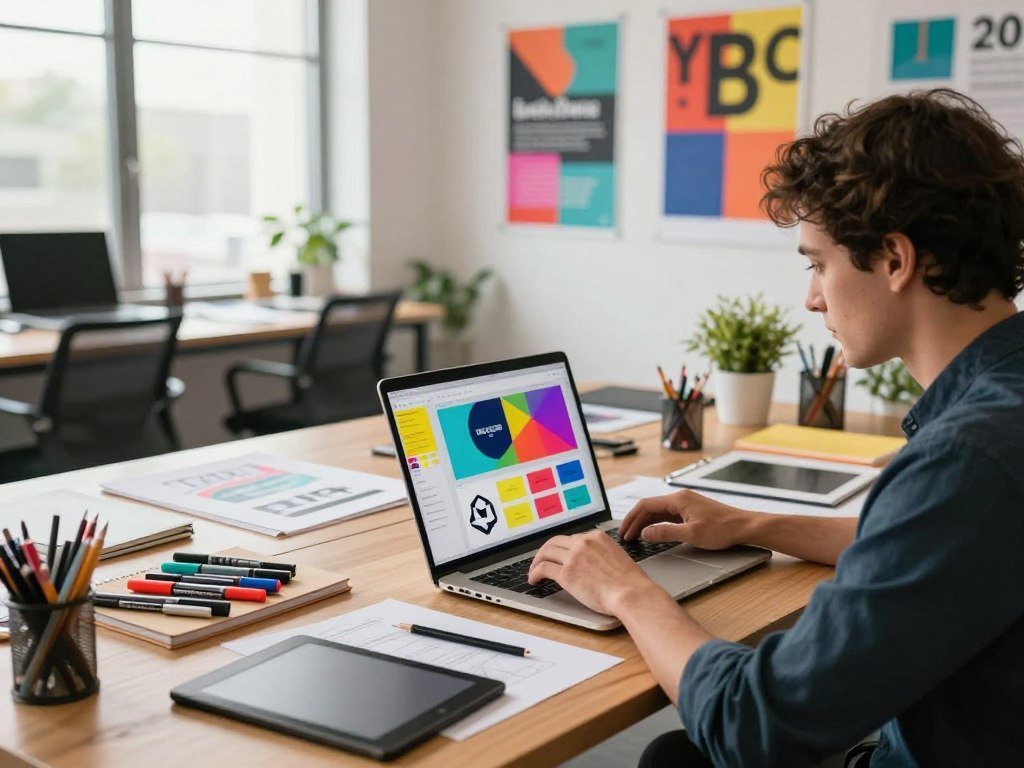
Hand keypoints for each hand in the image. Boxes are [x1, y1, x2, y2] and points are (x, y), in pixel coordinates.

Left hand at [527, 531, 660, 615]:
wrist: (631, 593)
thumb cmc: (630, 582)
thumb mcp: (617, 557)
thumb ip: (602, 555)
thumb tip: (593, 563)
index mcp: (597, 537)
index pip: (572, 539)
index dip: (562, 548)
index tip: (558, 555)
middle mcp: (583, 542)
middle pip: (555, 542)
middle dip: (546, 551)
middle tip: (540, 560)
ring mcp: (574, 556)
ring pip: (546, 553)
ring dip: (537, 561)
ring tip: (533, 570)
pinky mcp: (566, 573)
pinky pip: (543, 569)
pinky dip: (535, 573)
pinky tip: (534, 580)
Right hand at [619, 489, 755, 549]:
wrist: (744, 527)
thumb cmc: (722, 529)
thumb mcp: (691, 534)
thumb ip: (665, 533)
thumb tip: (645, 534)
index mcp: (678, 500)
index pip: (646, 505)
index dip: (632, 519)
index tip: (624, 532)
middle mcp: (680, 498)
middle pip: (650, 507)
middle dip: (636, 521)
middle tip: (626, 536)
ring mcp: (685, 504)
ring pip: (658, 511)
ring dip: (645, 523)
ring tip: (636, 536)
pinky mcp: (690, 511)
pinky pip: (668, 515)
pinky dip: (657, 523)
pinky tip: (653, 533)